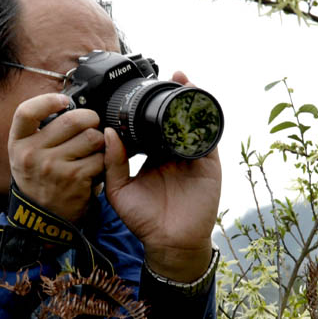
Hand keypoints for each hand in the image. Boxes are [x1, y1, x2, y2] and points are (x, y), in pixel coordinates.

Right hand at [8, 93, 105, 222]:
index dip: (48, 100)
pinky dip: (103, 162)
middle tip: (92, 123)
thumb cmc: (38, 181)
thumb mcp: (25, 155)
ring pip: (92, 137)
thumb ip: (39, 131)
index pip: (27, 111)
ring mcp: (54, 166)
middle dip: (90, 118)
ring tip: (93, 150)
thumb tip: (69, 104)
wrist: (41, 220)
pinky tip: (95, 168)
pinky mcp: (75, 178)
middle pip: (71, 120)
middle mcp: (32, 154)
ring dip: (99, 142)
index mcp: (18, 143)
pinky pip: (101, 158)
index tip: (64, 101)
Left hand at [103, 71, 221, 281]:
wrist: (169, 243)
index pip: (152, 125)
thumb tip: (107, 133)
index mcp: (154, 156)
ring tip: (182, 78)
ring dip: (190, 100)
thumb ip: (113, 163)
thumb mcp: (119, 190)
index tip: (139, 88)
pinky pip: (209, 136)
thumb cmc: (144, 220)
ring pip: (193, 122)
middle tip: (164, 75)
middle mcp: (174, 153)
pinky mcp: (208, 164)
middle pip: (175, 118)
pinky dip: (206, 117)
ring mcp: (192, 157)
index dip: (148, 107)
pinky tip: (199, 102)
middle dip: (172, 96)